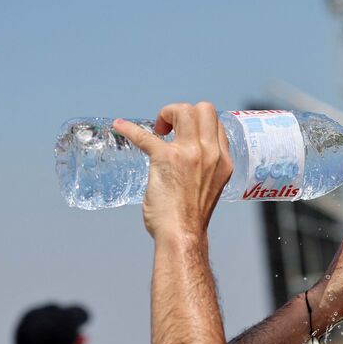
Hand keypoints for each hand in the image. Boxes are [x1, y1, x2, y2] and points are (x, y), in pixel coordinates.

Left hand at [113, 102, 231, 238]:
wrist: (182, 234)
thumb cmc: (191, 218)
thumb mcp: (211, 187)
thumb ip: (204, 169)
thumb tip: (187, 162)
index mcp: (222, 160)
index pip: (216, 124)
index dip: (199, 124)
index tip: (185, 132)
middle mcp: (210, 152)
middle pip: (203, 109)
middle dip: (184, 112)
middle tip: (169, 129)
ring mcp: (189, 153)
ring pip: (183, 110)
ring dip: (167, 114)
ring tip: (157, 130)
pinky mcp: (166, 158)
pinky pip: (145, 135)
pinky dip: (129, 129)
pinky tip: (120, 127)